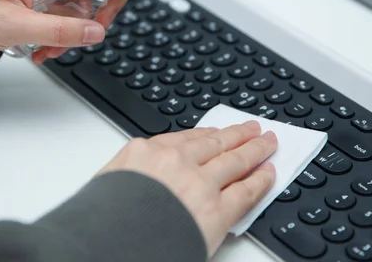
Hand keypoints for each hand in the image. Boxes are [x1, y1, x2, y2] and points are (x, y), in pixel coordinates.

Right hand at [98, 121, 276, 257]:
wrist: (107, 243)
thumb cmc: (103, 220)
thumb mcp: (107, 183)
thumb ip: (132, 172)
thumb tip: (141, 176)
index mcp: (146, 151)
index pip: (185, 138)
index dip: (207, 134)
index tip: (217, 132)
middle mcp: (175, 161)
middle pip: (215, 143)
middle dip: (236, 135)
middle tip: (251, 128)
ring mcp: (198, 184)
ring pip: (235, 160)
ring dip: (255, 149)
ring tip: (267, 142)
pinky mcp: (215, 211)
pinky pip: (245, 191)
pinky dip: (260, 180)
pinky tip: (269, 173)